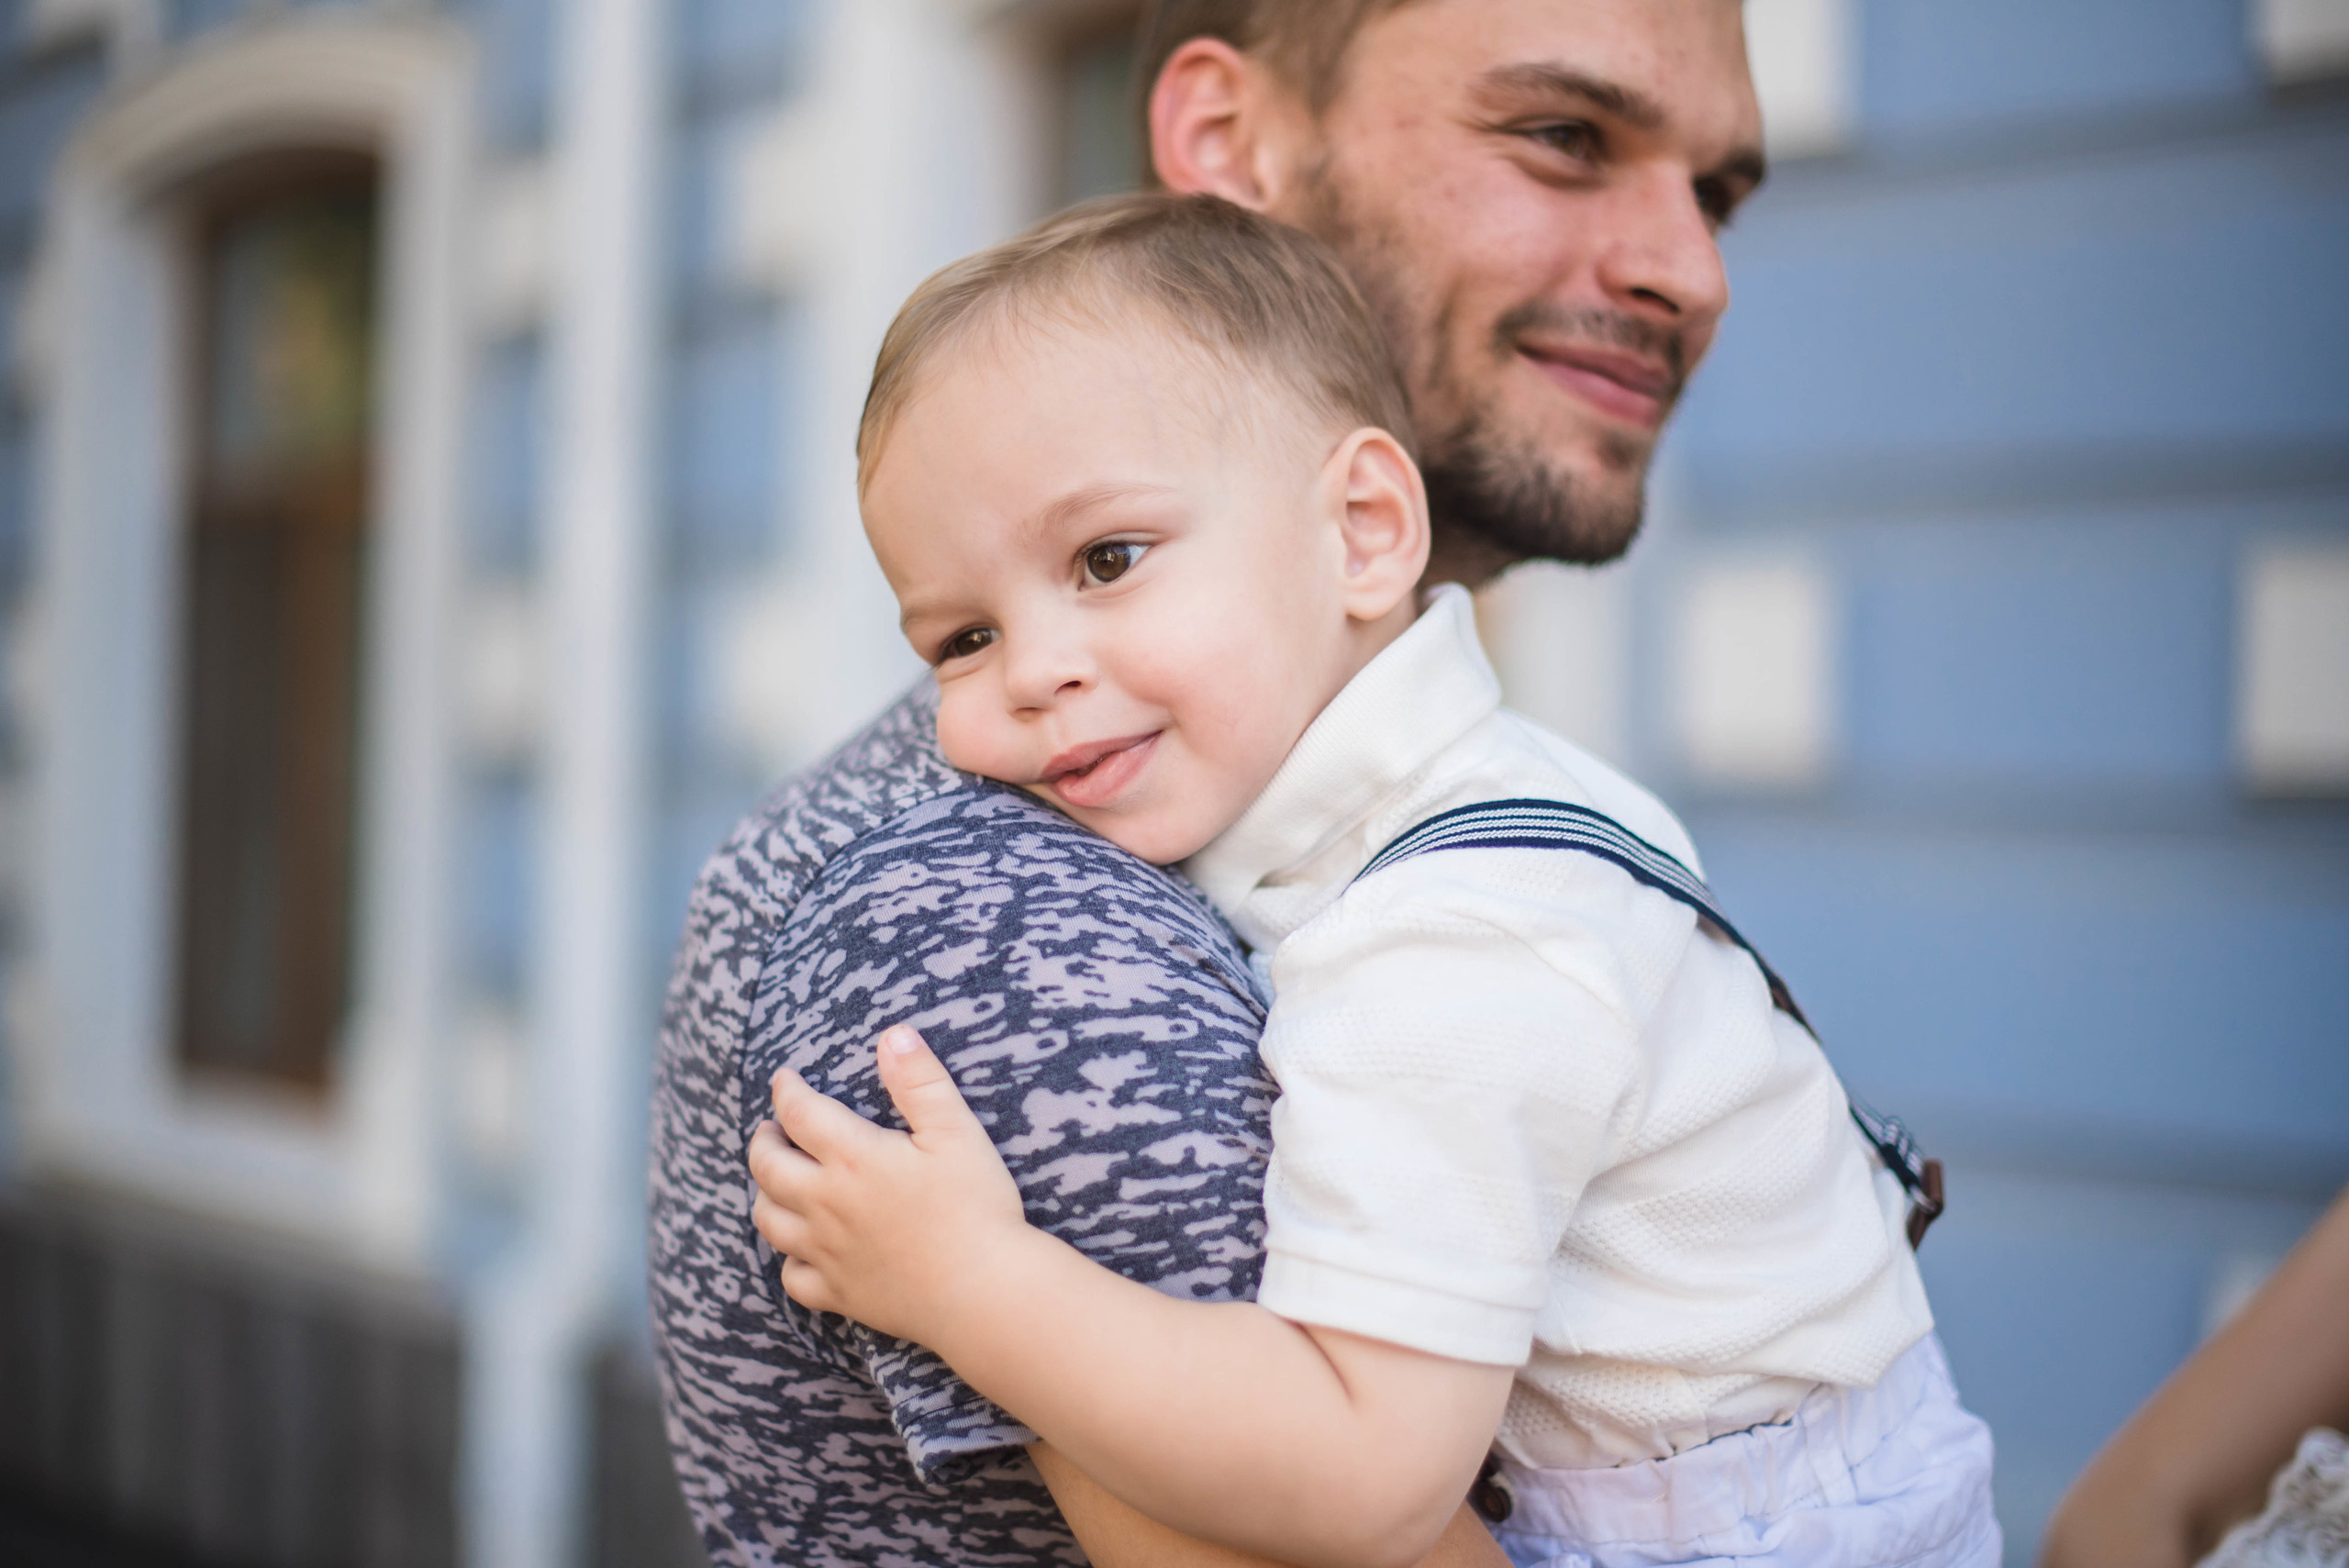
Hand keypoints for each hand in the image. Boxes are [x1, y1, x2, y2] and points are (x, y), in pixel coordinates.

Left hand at [748, 1025, 1029, 1343]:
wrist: (983, 1291)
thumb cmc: (976, 1207)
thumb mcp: (958, 1131)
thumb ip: (920, 1081)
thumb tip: (893, 1034)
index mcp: (853, 1158)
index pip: (799, 1112)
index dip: (786, 1090)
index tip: (784, 1079)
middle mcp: (826, 1203)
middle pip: (767, 1166)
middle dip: (763, 1140)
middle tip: (772, 1129)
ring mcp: (827, 1252)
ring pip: (768, 1220)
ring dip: (765, 1193)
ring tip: (777, 1181)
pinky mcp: (838, 1293)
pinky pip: (792, 1277)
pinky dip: (788, 1258)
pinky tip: (802, 1249)